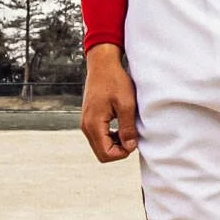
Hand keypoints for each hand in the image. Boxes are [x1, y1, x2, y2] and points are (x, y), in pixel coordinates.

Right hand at [80, 43, 138, 162]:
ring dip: (115, 143)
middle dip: (118, 150)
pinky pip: (98, 136)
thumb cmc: (115, 81)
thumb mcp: (126, 104)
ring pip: (100, 146)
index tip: (133, 139)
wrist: (103, 64)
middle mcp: (86, 126)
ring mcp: (86, 123)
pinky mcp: (89, 118)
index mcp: (94, 124)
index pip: (106, 154)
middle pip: (101, 154)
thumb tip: (130, 147)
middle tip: (131, 136)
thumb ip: (127, 128)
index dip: (122, 153)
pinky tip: (121, 126)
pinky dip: (110, 136)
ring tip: (127, 129)